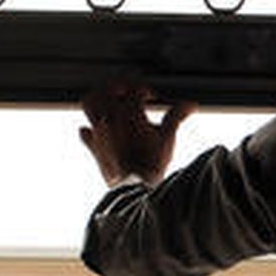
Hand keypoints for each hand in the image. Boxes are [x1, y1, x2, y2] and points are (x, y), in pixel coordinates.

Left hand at [79, 80, 194, 187]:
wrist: (135, 189)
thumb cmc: (152, 163)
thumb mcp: (167, 138)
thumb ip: (176, 116)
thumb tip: (190, 104)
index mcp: (129, 113)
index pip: (135, 90)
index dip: (146, 91)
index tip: (153, 98)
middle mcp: (110, 118)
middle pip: (106, 89)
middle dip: (117, 86)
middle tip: (127, 90)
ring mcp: (99, 132)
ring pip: (89, 103)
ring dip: (98, 98)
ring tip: (109, 101)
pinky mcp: (94, 147)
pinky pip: (85, 132)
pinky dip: (89, 127)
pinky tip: (97, 129)